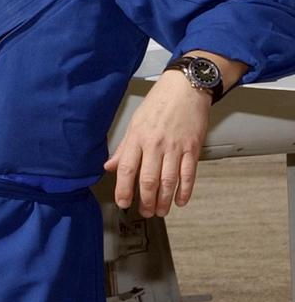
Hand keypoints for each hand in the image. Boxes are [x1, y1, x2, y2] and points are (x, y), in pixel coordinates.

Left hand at [104, 70, 210, 216]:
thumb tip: (109, 167)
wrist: (185, 89)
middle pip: (148, 179)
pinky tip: (180, 201)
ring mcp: (175, 148)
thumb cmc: (158, 104)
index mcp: (137, 138)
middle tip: (144, 212)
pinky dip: (185, 191)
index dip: (124, 189)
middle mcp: (155, 145)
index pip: (127, 169)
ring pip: (169, 181)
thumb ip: (123, 148)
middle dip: (145, 200)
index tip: (123, 203)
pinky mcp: (192, 148)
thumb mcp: (134, 123)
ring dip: (164, 200)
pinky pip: (188, 174)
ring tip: (160, 211)